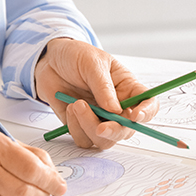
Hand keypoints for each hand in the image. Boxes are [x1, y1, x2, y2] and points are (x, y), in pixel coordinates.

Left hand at [34, 39, 158, 149]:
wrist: (48, 60)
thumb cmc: (75, 55)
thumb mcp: (92, 63)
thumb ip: (103, 86)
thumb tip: (115, 110)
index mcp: (126, 87)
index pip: (148, 104)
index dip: (146, 113)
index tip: (135, 117)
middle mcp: (116, 107)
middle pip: (126, 130)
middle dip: (113, 130)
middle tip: (99, 126)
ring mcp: (98, 118)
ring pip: (104, 140)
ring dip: (89, 126)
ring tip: (76, 104)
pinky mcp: (80, 126)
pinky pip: (83, 140)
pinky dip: (75, 128)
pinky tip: (70, 108)